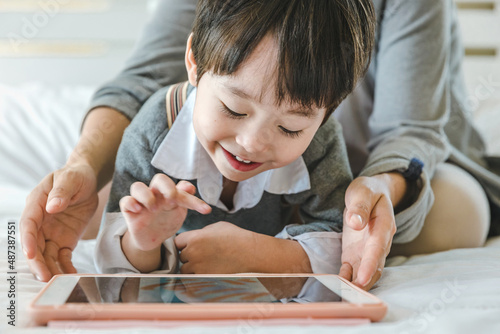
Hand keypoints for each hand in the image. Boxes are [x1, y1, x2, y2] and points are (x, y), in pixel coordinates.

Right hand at [19, 164, 98, 281]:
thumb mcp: (70, 179)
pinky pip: (62, 256)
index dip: (27, 240)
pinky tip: (71, 275)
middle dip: (37, 261)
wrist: (87, 181)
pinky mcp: (64, 240)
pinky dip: (66, 266)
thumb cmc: (75, 176)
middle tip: (45, 276)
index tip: (30, 253)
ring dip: (50, 268)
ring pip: (46, 254)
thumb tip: (52, 206)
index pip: (29, 224)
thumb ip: (62, 192)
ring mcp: (51, 233)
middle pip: (34, 244)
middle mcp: (40, 222)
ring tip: (58, 281)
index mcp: (36, 204)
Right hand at [120, 174, 210, 251]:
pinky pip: (125, 201)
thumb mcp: (179, 213)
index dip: (193, 197)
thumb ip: (185, 201)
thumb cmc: (167, 222)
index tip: (206, 210)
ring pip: (138, 187)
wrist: (153, 239)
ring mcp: (142, 201)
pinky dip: (131, 203)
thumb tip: (190, 186)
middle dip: (167, 187)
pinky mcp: (130, 210)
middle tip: (172, 200)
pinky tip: (138, 210)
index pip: (182, 188)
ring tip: (153, 209)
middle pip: (159, 179)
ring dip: (147, 196)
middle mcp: (156, 194)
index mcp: (171, 194)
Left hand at [174, 222, 257, 273]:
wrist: (250, 253)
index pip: (176, 242)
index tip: (189, 245)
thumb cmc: (236, 237)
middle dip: (188, 256)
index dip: (183, 244)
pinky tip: (208, 272)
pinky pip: (192, 280)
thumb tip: (191, 238)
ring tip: (207, 264)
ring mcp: (199, 267)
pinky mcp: (205, 278)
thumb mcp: (216, 227)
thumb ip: (200, 232)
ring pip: (185, 270)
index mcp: (195, 237)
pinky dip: (197, 277)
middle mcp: (194, 252)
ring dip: (192, 268)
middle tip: (202, 255)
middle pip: (180, 257)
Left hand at [339, 173, 400, 289]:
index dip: (370, 265)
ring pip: (366, 272)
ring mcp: (368, 249)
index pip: (377, 248)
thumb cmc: (368, 191)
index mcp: (384, 225)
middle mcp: (379, 242)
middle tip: (350, 295)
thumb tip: (355, 222)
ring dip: (356, 284)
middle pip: (375, 266)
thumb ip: (359, 206)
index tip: (363, 279)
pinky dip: (347, 278)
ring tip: (343, 295)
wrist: (372, 193)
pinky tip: (338, 284)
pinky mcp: (357, 252)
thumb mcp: (362, 191)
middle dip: (365, 282)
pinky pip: (353, 269)